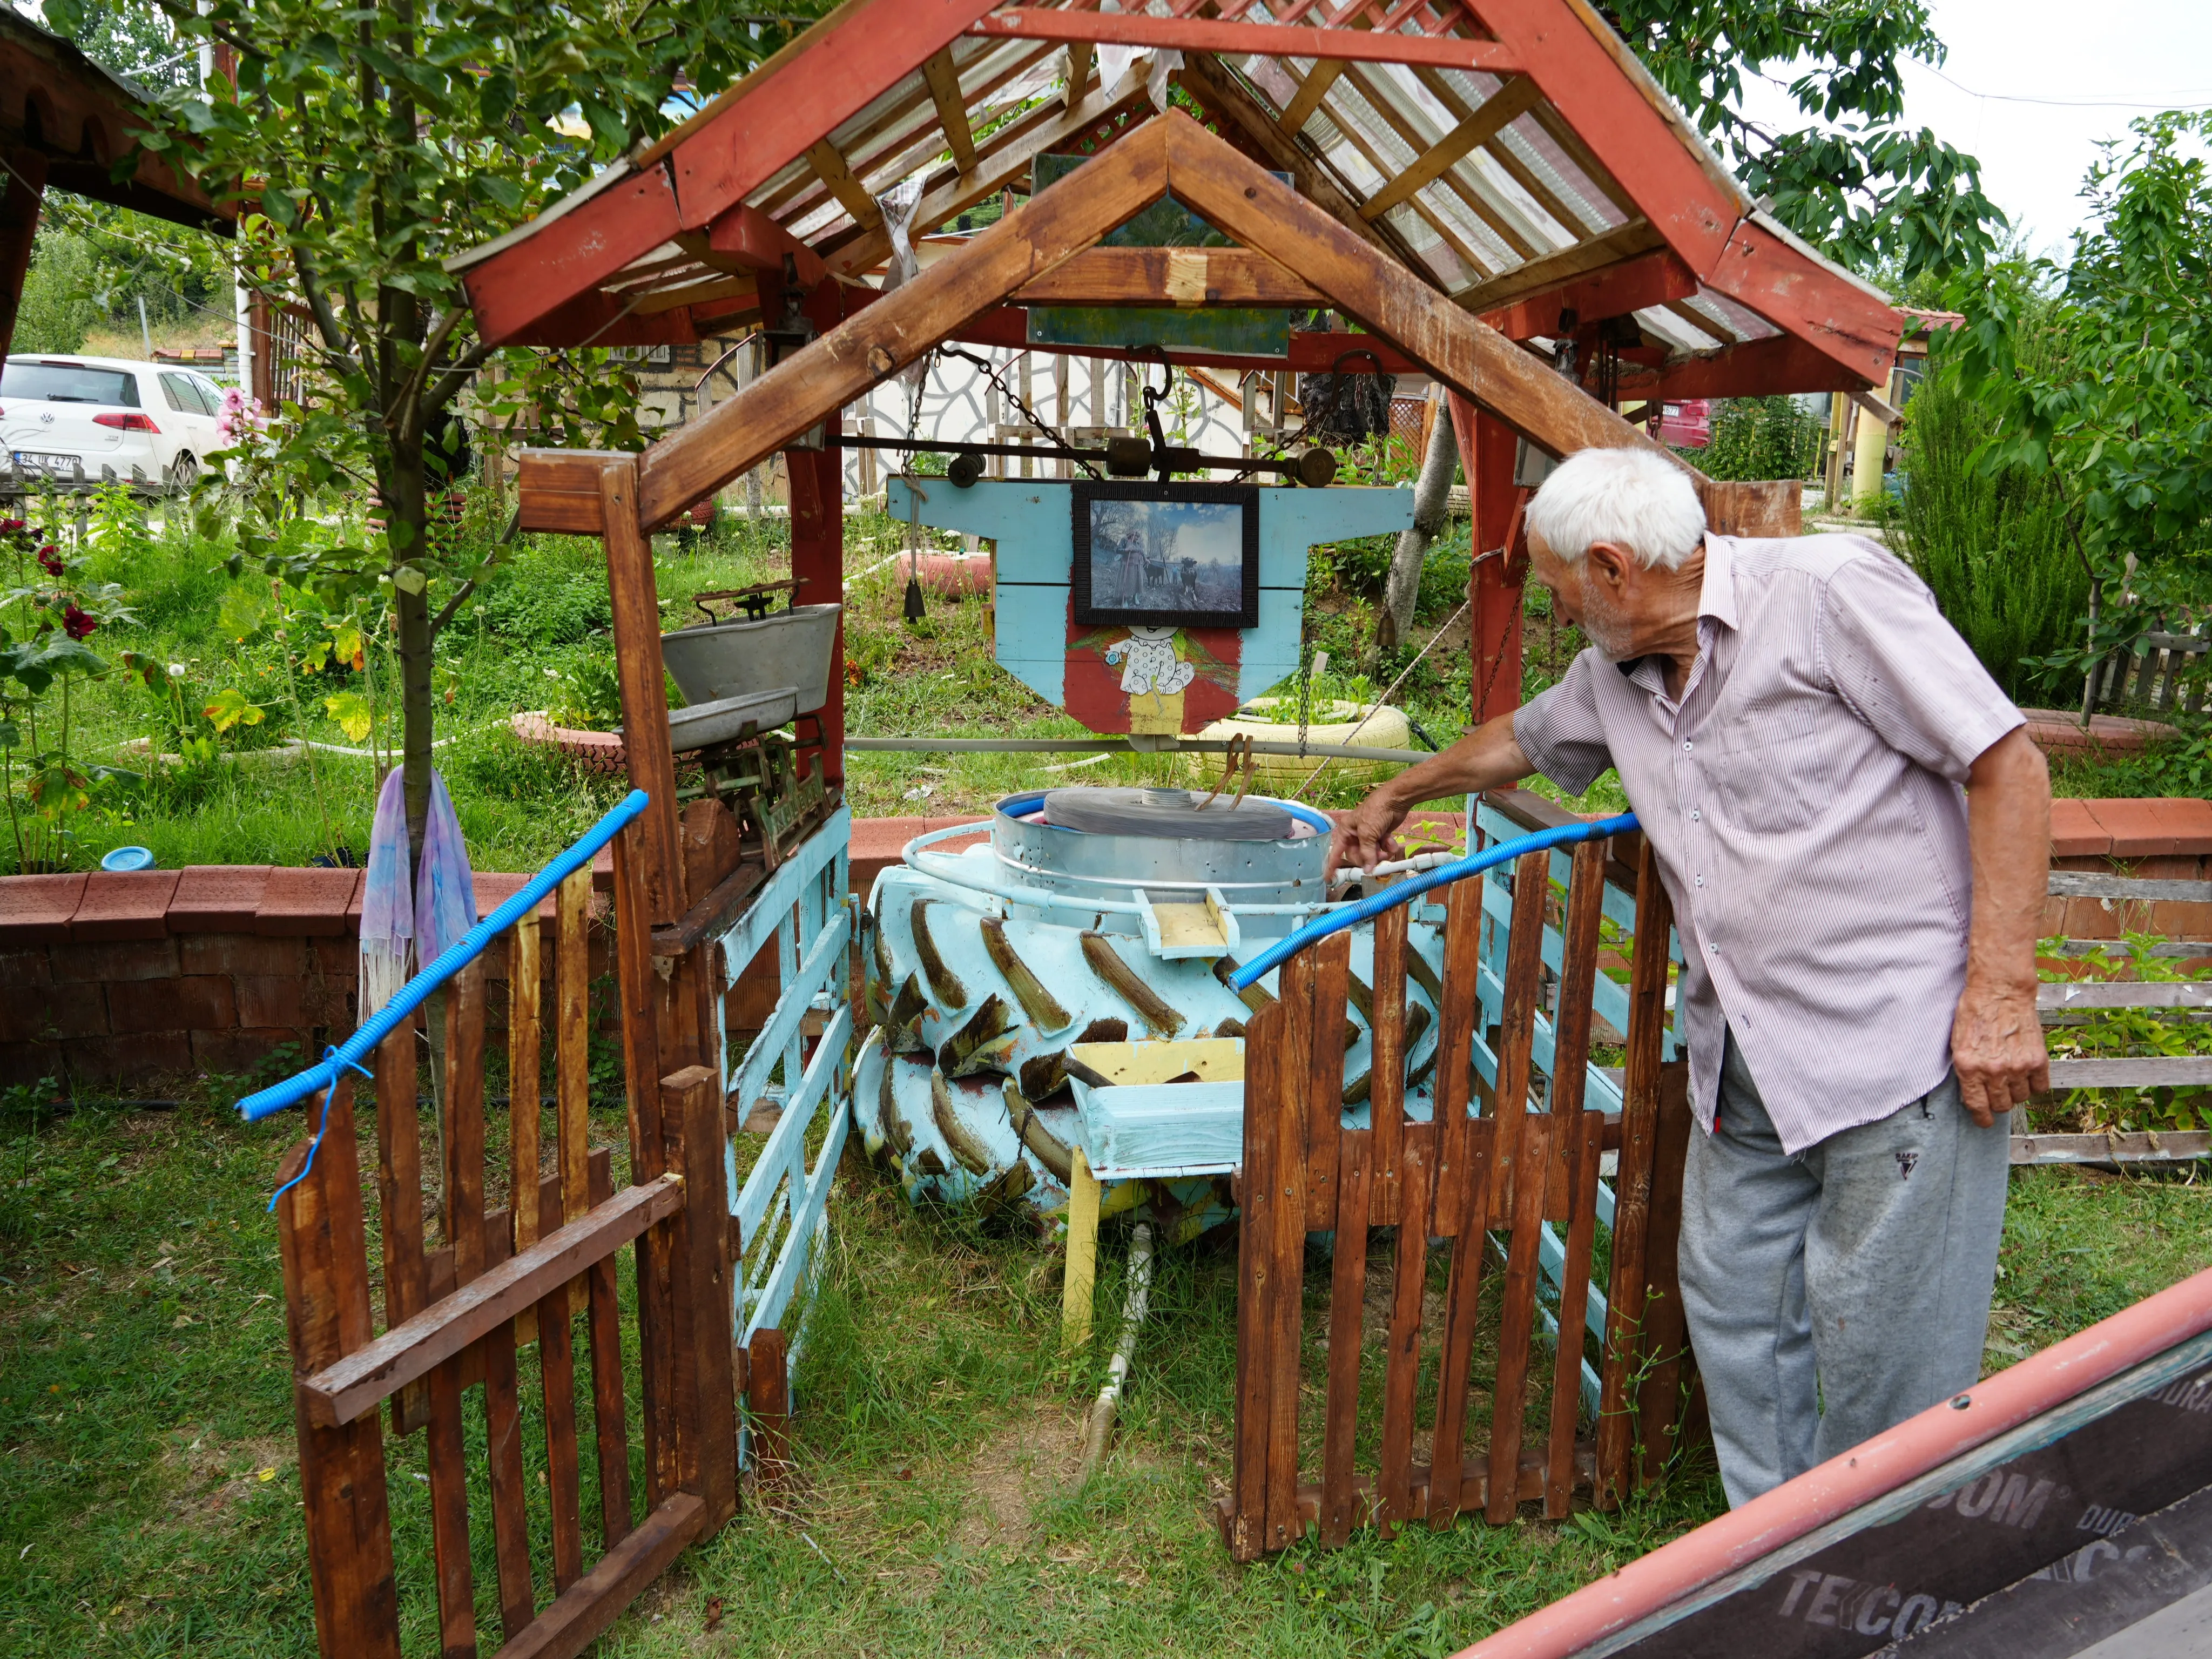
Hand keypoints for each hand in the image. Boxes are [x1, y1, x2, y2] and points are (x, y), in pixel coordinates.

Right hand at [1326, 792, 1407, 881]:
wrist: (1396, 800)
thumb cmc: (1376, 811)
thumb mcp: (1367, 833)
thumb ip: (1366, 853)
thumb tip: (1367, 870)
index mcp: (1346, 831)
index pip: (1337, 851)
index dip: (1333, 865)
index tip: (1329, 878)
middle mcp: (1356, 834)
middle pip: (1357, 856)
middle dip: (1368, 858)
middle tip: (1377, 858)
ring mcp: (1369, 835)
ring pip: (1372, 854)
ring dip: (1380, 854)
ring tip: (1386, 849)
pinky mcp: (1381, 836)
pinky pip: (1382, 849)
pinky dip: (1388, 847)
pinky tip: (1391, 841)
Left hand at [1950, 980, 2048, 1127]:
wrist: (2000, 992)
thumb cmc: (1974, 1014)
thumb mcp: (1958, 1044)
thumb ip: (1966, 1071)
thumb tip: (1973, 1095)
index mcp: (1969, 1068)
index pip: (1978, 1107)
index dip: (1982, 1118)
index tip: (1985, 1121)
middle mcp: (1993, 1071)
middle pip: (2001, 1105)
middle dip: (1998, 1101)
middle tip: (1997, 1090)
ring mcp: (2017, 1067)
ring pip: (2020, 1098)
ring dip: (2016, 1091)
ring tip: (2011, 1075)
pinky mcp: (2037, 1060)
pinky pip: (2040, 1088)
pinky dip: (2035, 1084)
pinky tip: (2027, 1073)